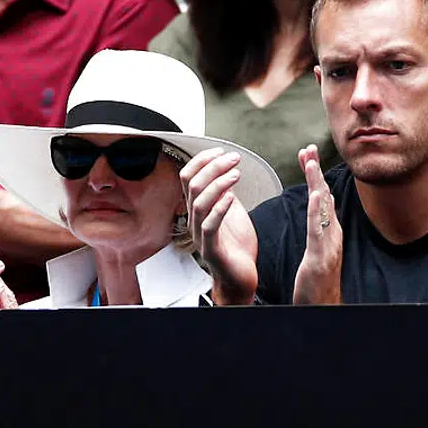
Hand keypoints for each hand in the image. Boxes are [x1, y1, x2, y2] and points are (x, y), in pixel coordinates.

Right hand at [182, 149, 258, 305]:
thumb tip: (224, 170)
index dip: (202, 161)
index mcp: (198, 209)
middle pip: (192, 186)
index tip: (221, 151)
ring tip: (236, 173)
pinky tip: (233, 197)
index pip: (188, 178)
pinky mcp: (211, 249)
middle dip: (212, 167)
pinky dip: (220, 209)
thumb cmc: (236, 245)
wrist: (240, 276)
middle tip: (234, 158)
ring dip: (218, 184)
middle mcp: (194, 220)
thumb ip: (224, 193)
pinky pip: (209, 227)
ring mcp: (200, 235)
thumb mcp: (230, 211)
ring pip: (198, 203)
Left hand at [293, 145, 342, 304]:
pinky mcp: (320, 256)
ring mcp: (328, 244)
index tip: (307, 156)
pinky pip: (318, 230)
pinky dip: (317, 211)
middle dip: (315, 171)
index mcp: (328, 231)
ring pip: (322, 208)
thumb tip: (319, 213)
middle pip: (323, 196)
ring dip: (316, 183)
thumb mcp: (317, 252)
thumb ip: (318, 232)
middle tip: (308, 148)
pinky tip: (315, 195)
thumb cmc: (318, 283)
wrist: (324, 307)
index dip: (314, 175)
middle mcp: (332, 233)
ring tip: (310, 163)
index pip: (320, 197)